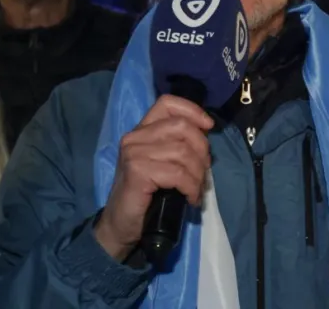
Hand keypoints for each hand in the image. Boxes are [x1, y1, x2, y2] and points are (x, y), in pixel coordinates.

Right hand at [93, 95, 213, 260]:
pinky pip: (178, 173)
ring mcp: (134, 153)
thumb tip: (206, 135)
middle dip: (202, 149)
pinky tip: (191, 198)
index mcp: (142, 130)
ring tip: (197, 189)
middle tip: (203, 172)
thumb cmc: (145, 195)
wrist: (120, 225)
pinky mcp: (137, 171)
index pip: (167, 102)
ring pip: (183, 152)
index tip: (208, 127)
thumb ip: (177, 144)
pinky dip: (191, 187)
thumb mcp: (162, 163)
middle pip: (182, 127)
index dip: (193, 111)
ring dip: (198, 174)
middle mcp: (135, 136)